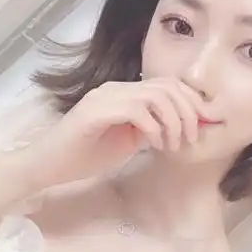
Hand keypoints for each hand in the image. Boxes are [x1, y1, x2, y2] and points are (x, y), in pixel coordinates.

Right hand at [26, 78, 218, 188]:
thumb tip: (179, 127)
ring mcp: (104, 97)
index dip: (191, 102)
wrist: (49, 166)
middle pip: (167, 86)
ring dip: (172, 121)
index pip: (168, 85)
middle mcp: (116, 89)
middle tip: (192, 138)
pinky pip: (135, 110)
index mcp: (125, 93)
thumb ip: (151, 130)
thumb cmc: (86, 156)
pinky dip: (153, 127)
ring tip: (172, 144)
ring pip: (155, 95)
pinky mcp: (94, 111)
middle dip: (188, 112)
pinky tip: (154, 144)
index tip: (202, 126)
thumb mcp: (129, 142)